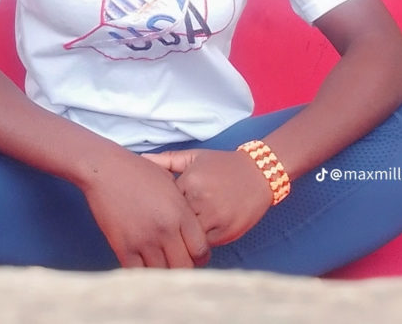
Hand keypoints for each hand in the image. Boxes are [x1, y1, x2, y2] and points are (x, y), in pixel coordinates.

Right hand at [80, 151, 210, 268]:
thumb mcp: (169, 181)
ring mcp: (144, 240)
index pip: (201, 249)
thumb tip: (191, 225)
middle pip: (184, 267)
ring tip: (159, 262)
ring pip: (162, 274)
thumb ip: (182, 206)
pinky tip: (142, 262)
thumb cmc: (138, 171)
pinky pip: (138, 273)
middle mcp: (165, 229)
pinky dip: (142, 272)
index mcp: (180, 212)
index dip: (200, 256)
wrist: (105, 170)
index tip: (193, 254)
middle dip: (183, 267)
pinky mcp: (123, 247)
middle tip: (176, 261)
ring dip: (163, 271)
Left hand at [142, 149, 272, 245]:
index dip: (157, 206)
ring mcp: (214, 219)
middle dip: (166, 225)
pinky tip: (191, 238)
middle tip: (158, 226)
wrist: (260, 174)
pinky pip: (203, 245)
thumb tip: (142, 158)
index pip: (163, 201)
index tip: (154, 208)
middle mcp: (201, 201)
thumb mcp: (195, 157)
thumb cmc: (223, 165)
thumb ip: (167, 160)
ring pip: (187, 237)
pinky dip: (196, 244)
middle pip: (173, 222)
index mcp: (190, 181)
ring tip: (174, 235)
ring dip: (180, 237)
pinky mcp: (226, 233)